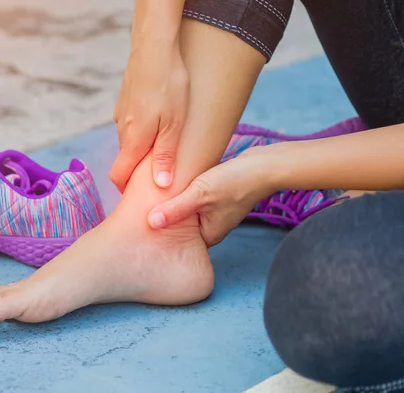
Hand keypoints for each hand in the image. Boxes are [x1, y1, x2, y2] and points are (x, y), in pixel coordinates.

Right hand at [110, 42, 188, 192]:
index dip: (127, 189)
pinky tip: (161, 117)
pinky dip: (142, 127)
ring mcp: (122, 113)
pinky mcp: (126, 99)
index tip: (141, 196)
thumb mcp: (174, 124)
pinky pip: (132, 122)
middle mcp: (123, 129)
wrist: (154, 46)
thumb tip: (162, 185)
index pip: (119, 176)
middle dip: (138, 169)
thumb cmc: (169, 85)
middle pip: (125, 159)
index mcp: (134, 140)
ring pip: (130, 139)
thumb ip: (166, 156)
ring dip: (143, 146)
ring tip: (167, 142)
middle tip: (162, 171)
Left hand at [147, 147, 274, 245]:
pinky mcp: (220, 197)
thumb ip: (176, 209)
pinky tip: (175, 183)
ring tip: (154, 195)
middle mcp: (213, 226)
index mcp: (209, 235)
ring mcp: (218, 212)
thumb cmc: (235, 182)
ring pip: (189, 211)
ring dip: (176, 203)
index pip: (179, 241)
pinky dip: (187, 194)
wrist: (264, 166)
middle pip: (183, 226)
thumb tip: (151, 223)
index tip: (141, 225)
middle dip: (167, 217)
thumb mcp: (200, 195)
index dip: (161, 233)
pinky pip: (197, 200)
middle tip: (143, 209)